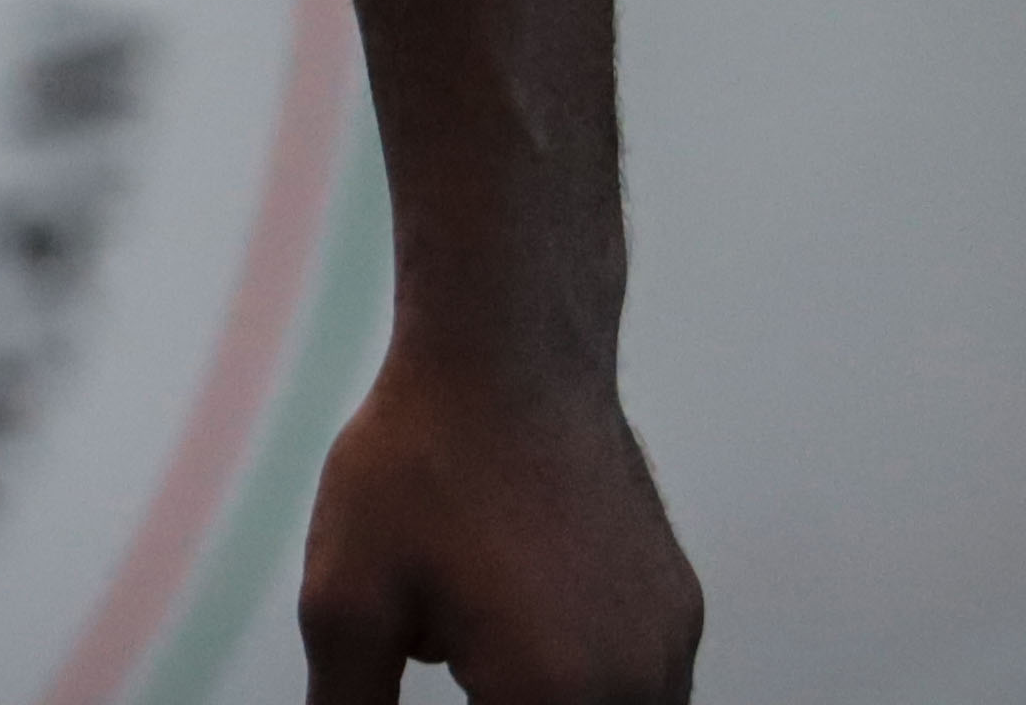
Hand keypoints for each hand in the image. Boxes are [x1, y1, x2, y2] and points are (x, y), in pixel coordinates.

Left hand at [293, 348, 701, 699]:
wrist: (509, 355)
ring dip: (541, 695)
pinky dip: (579, 672)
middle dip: (497, 697)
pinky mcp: (680, 607)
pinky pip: (636, 680)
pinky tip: (513, 601)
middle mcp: (636, 686)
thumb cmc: (421, 467)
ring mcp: (669, 647)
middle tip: (449, 639)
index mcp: (554, 698)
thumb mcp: (345, 601)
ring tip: (471, 626)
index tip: (439, 660)